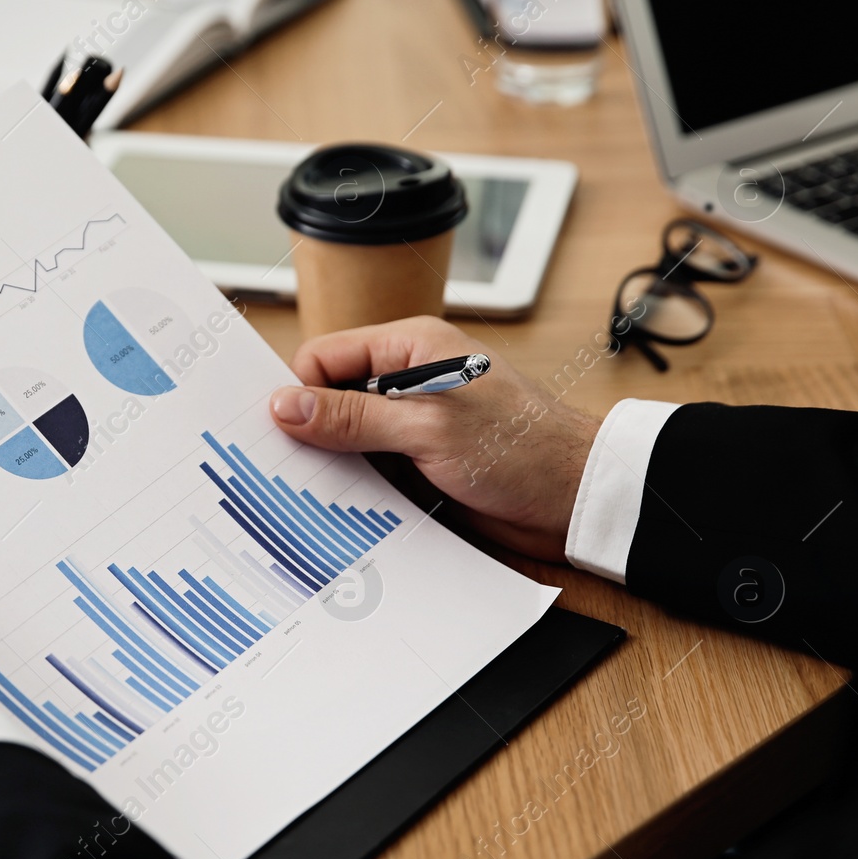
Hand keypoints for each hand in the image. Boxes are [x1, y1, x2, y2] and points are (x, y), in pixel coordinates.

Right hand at [269, 316, 598, 561]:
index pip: (326, 357)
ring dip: (334, 465)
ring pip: (347, 439)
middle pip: (332, 398)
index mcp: (412, 349)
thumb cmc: (524, 449)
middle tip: (284, 467)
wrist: (579, 501)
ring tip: (315, 493)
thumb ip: (353, 417)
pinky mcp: (421, 463)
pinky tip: (346, 509)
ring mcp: (414, 424)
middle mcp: (410, 381)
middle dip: (310, 431)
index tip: (278, 431)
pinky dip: (357, 488)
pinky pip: (371, 471)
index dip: (298, 392)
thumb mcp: (427, 429)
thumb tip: (285, 405)